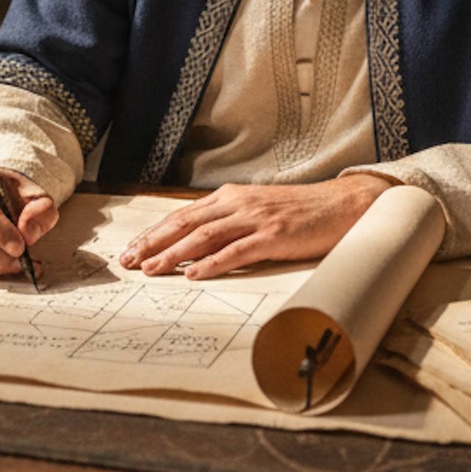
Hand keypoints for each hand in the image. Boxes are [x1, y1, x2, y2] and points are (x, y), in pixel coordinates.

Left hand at [118, 173, 394, 279]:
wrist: (343, 205)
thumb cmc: (300, 212)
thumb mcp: (258, 211)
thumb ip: (230, 223)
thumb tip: (197, 247)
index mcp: (231, 197)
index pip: (183, 216)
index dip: (154, 233)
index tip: (131, 249)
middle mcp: (238, 203)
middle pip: (185, 223)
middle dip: (153, 243)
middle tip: (127, 261)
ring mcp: (255, 218)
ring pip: (204, 237)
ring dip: (174, 254)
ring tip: (150, 269)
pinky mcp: (274, 235)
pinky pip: (237, 251)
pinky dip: (213, 262)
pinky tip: (194, 274)